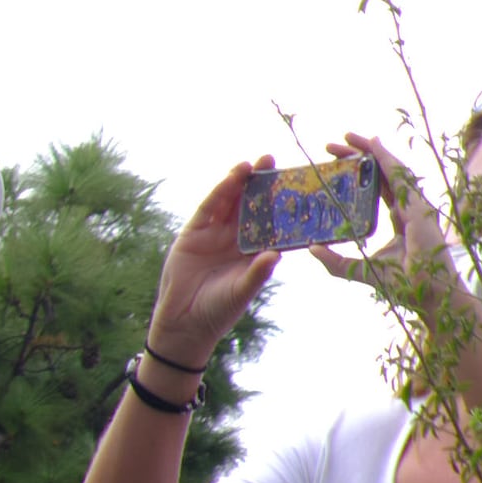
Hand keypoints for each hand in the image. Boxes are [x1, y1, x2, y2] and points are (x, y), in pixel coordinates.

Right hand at [145, 152, 288, 356]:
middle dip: (261, 184)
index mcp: (255, 251)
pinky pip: (209, 208)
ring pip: (230, 202)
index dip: (282, 203)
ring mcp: (215, 234)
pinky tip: (231, 177)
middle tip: (274, 162)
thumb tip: (274, 255)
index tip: (297, 185)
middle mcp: (237, 238)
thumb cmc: (219, 309)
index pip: (272, 222)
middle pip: (251, 205)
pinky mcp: (194, 232)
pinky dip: (219, 191)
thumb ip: (257, 273)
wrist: (184, 321)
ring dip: (240, 182)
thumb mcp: (242, 290)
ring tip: (253, 164)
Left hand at [308, 128, 454, 307]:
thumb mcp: (357, 269)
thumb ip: (335, 261)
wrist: (429, 296)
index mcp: (400, 220)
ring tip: (345, 138)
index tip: (337, 161)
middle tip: (332, 146)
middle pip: (382, 175)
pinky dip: (385, 159)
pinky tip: (371, 146)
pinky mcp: (419, 207)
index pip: (378, 189)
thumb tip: (311, 248)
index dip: (360, 174)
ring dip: (369, 151)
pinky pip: (400, 176)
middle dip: (358, 157)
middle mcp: (409, 208)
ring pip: (390, 169)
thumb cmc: (403, 285)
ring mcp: (417, 206)